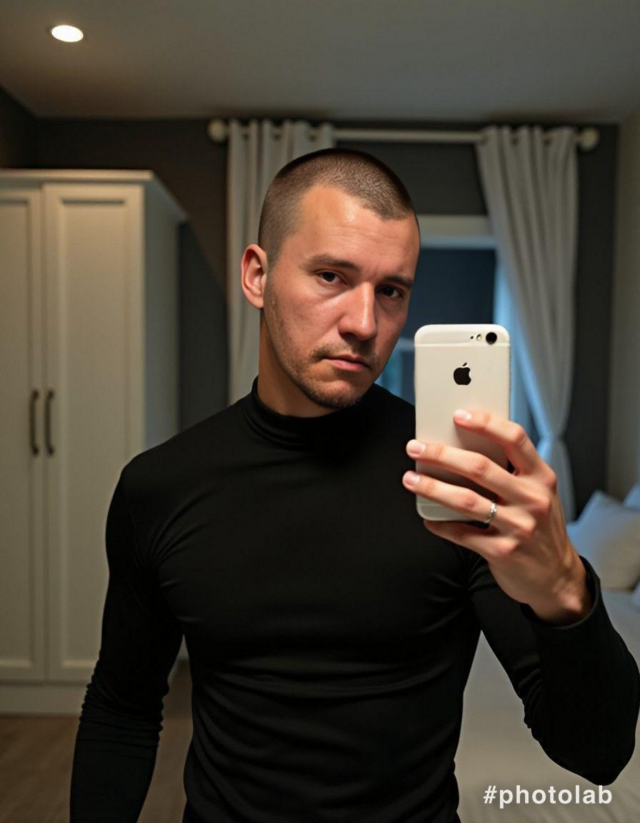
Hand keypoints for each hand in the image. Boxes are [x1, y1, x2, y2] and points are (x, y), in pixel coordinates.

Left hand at [402, 409, 591, 624]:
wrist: (557, 576)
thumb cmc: (541, 526)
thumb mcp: (538, 493)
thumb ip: (512, 471)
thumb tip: (464, 445)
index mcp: (541, 477)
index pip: (514, 439)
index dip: (485, 423)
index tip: (458, 415)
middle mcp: (532, 499)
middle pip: (480, 467)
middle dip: (442, 454)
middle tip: (416, 447)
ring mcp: (519, 527)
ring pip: (466, 500)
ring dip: (432, 487)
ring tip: (411, 479)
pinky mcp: (503, 552)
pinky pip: (462, 534)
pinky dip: (440, 525)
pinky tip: (427, 518)